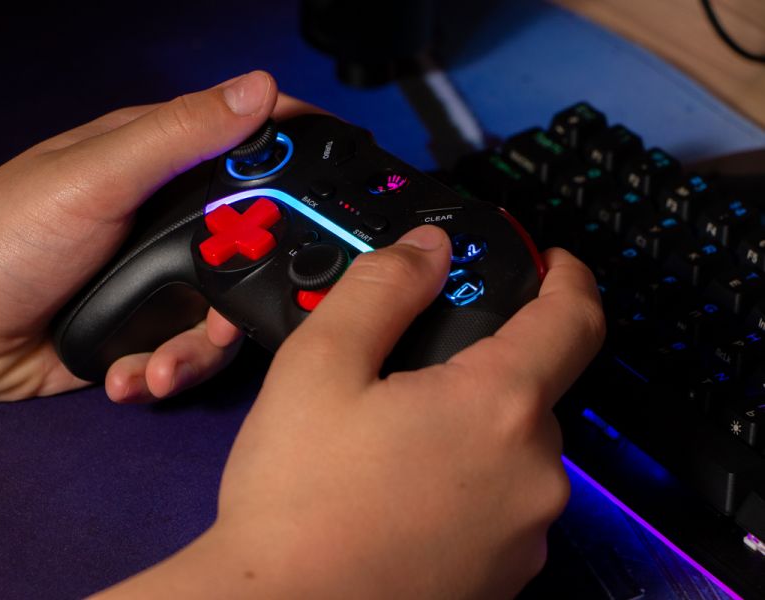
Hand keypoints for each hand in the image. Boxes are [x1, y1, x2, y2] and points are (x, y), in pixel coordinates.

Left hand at [0, 71, 311, 402]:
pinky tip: (126, 376)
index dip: (305, 153)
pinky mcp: (143, 332)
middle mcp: (170, 221)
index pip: (253, 143)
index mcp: (163, 164)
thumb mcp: (95, 176)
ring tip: (155, 367)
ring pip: (228, 313)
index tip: (350, 180)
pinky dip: (161, 373)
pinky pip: (185, 355)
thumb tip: (263, 88)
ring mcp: (159, 280)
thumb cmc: (3, 235)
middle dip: (257, 284)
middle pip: (259, 243)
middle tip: (240, 310)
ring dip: (198, 349)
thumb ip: (179, 137)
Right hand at [98, 228, 604, 598]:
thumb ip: (382, 290)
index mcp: (499, 407)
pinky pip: (502, 509)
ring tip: (393, 445)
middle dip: (485, 368)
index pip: (573, 318)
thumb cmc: (297, 495)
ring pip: (514, 453)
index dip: (566, 275)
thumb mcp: (320, 365)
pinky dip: (469, 487)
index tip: (552, 261)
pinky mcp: (506, 581)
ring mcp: (526, 537)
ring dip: (473, 432)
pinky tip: (404, 500)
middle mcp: (535, 475)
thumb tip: (429, 249)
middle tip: (411, 374)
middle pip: (532, 391)